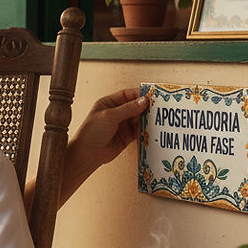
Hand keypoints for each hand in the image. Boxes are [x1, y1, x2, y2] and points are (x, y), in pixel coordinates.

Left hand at [61, 87, 148, 202]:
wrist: (87, 154)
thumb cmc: (92, 131)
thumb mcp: (110, 116)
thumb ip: (128, 108)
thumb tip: (144, 100)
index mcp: (108, 103)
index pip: (127, 94)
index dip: (139, 94)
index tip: (152, 95)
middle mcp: (116, 112)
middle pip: (135, 106)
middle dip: (146, 106)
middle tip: (159, 107)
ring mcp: (122, 124)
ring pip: (139, 118)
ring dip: (148, 118)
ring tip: (159, 117)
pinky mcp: (127, 136)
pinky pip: (139, 130)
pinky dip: (146, 129)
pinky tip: (154, 128)